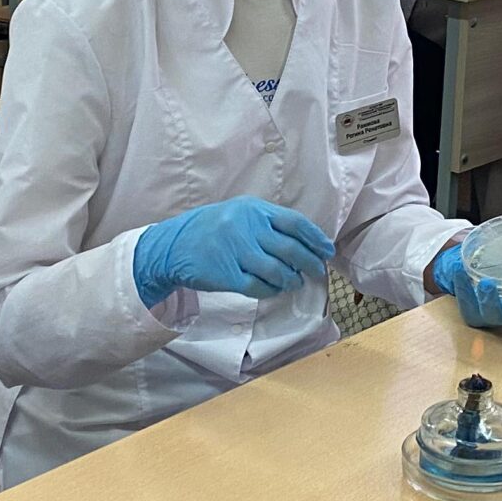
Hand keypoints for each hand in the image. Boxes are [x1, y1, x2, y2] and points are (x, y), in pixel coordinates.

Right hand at [133, 197, 334, 307]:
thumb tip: (304, 241)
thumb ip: (268, 222)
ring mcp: (236, 251)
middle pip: (290, 249)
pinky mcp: (226, 275)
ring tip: (295, 282)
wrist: (174, 245)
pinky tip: (276, 290)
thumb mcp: (239, 213)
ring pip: (277, 271)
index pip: (294, 223)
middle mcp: (246, 227)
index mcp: (253, 209)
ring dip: (291, 280)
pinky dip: (272, 291)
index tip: (327, 251)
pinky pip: (259, 287)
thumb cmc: (212, 229)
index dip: (315, 239)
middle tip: (317, 271)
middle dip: (309, 263)